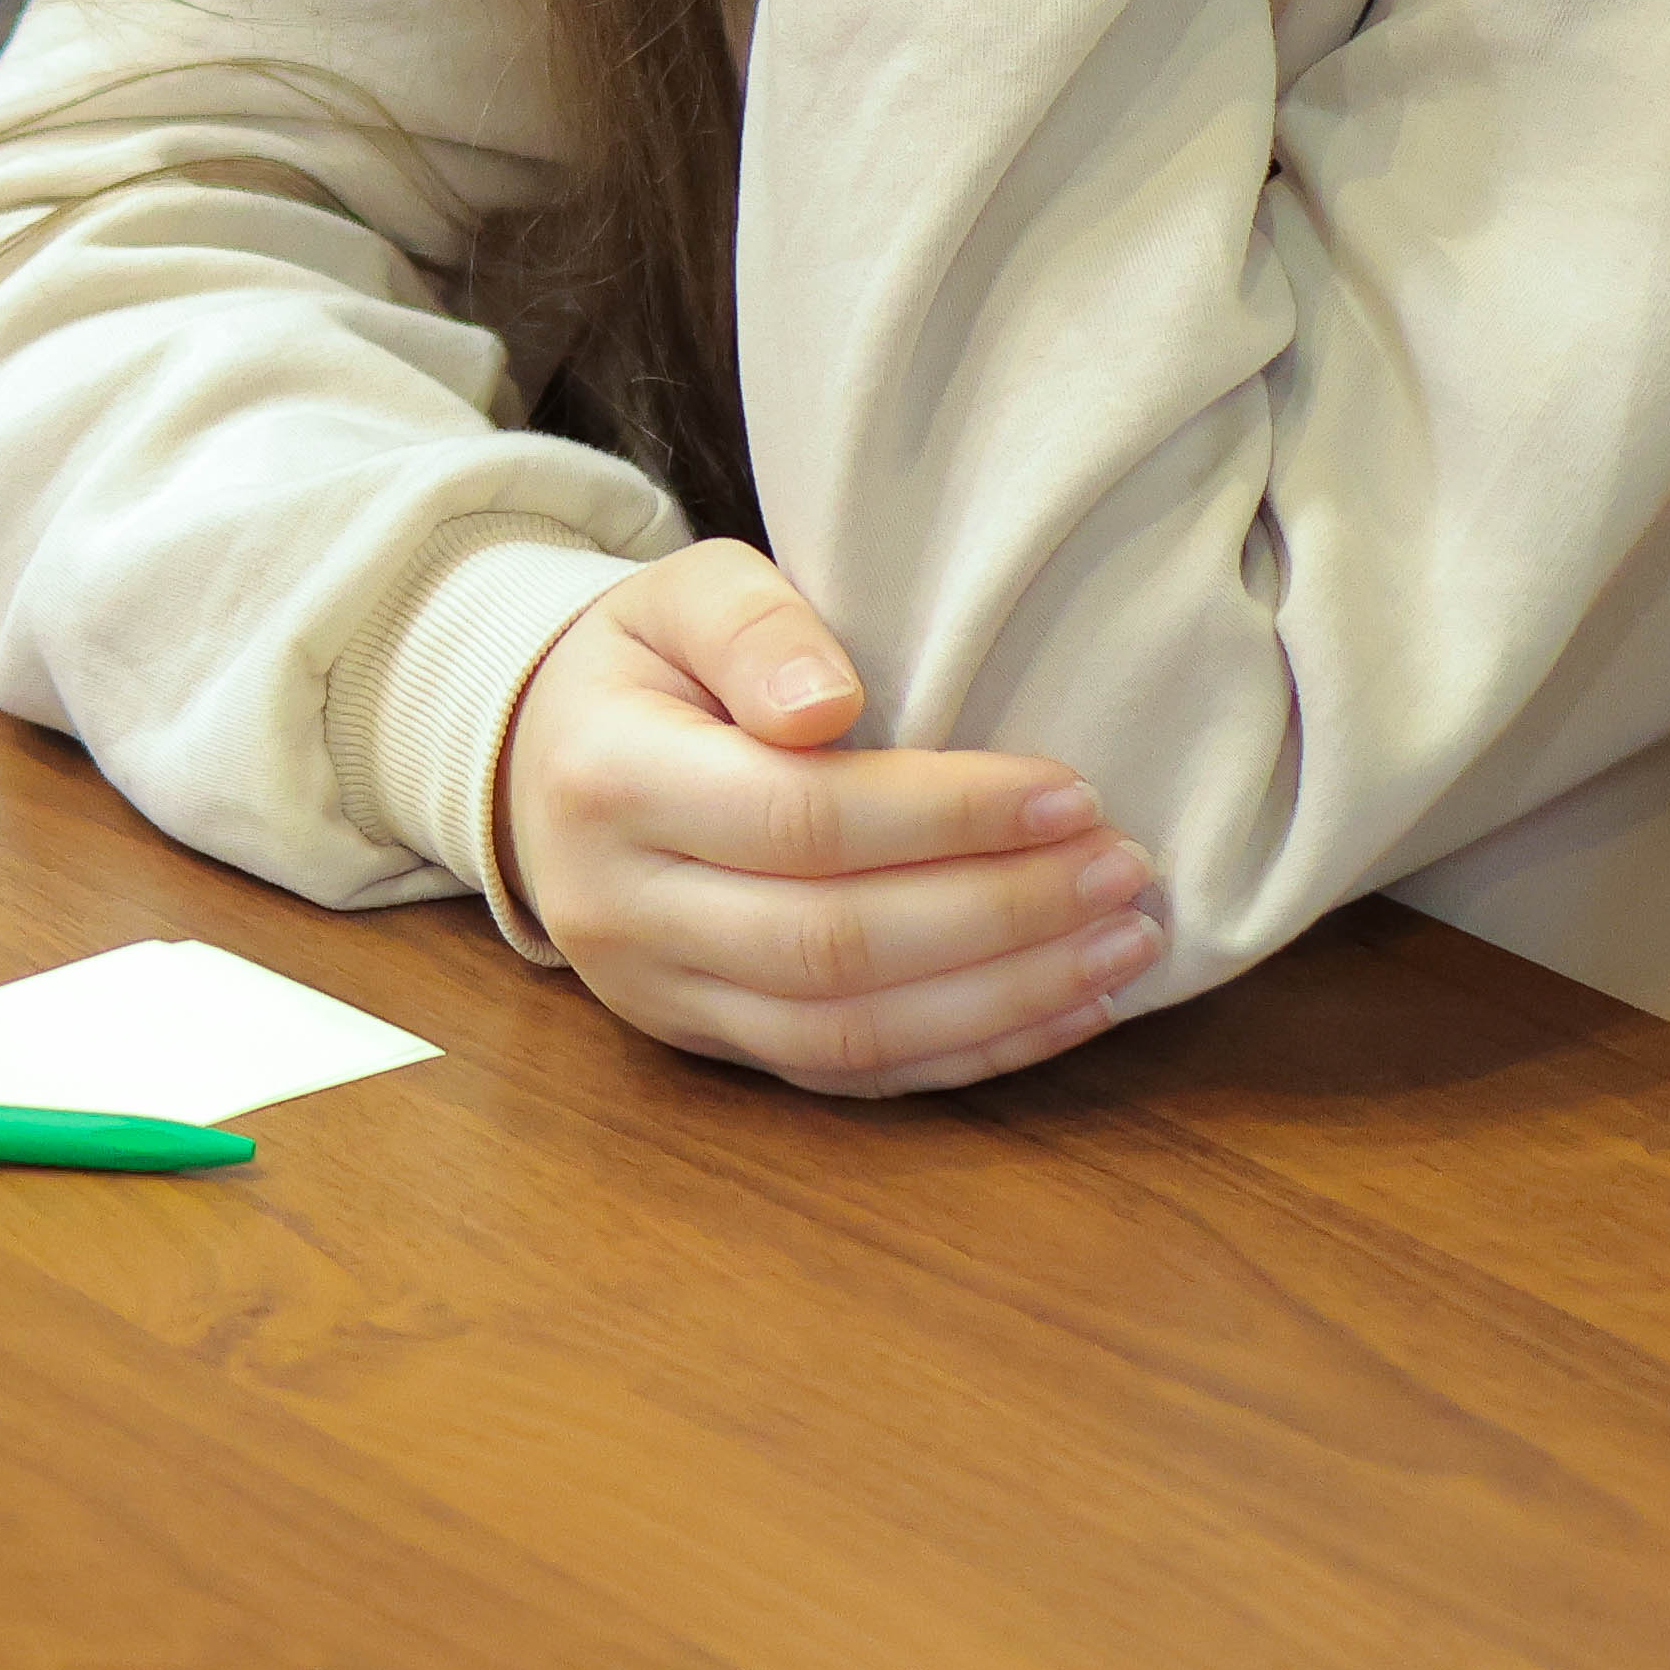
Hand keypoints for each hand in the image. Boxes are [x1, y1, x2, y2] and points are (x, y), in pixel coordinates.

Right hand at [496, 540, 1166, 1094]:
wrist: (544, 763)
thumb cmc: (647, 662)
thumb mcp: (682, 593)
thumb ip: (755, 626)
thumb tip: (828, 703)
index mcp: (612, 779)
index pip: (799, 818)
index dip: (947, 817)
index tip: (1072, 793)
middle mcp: (624, 909)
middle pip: (831, 944)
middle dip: (1000, 917)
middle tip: (1125, 872)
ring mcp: (660, 996)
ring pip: (843, 1033)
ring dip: (1001, 1001)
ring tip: (1122, 949)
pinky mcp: (706, 1047)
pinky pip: (842, 1075)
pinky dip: (963, 1057)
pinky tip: (1064, 1014)